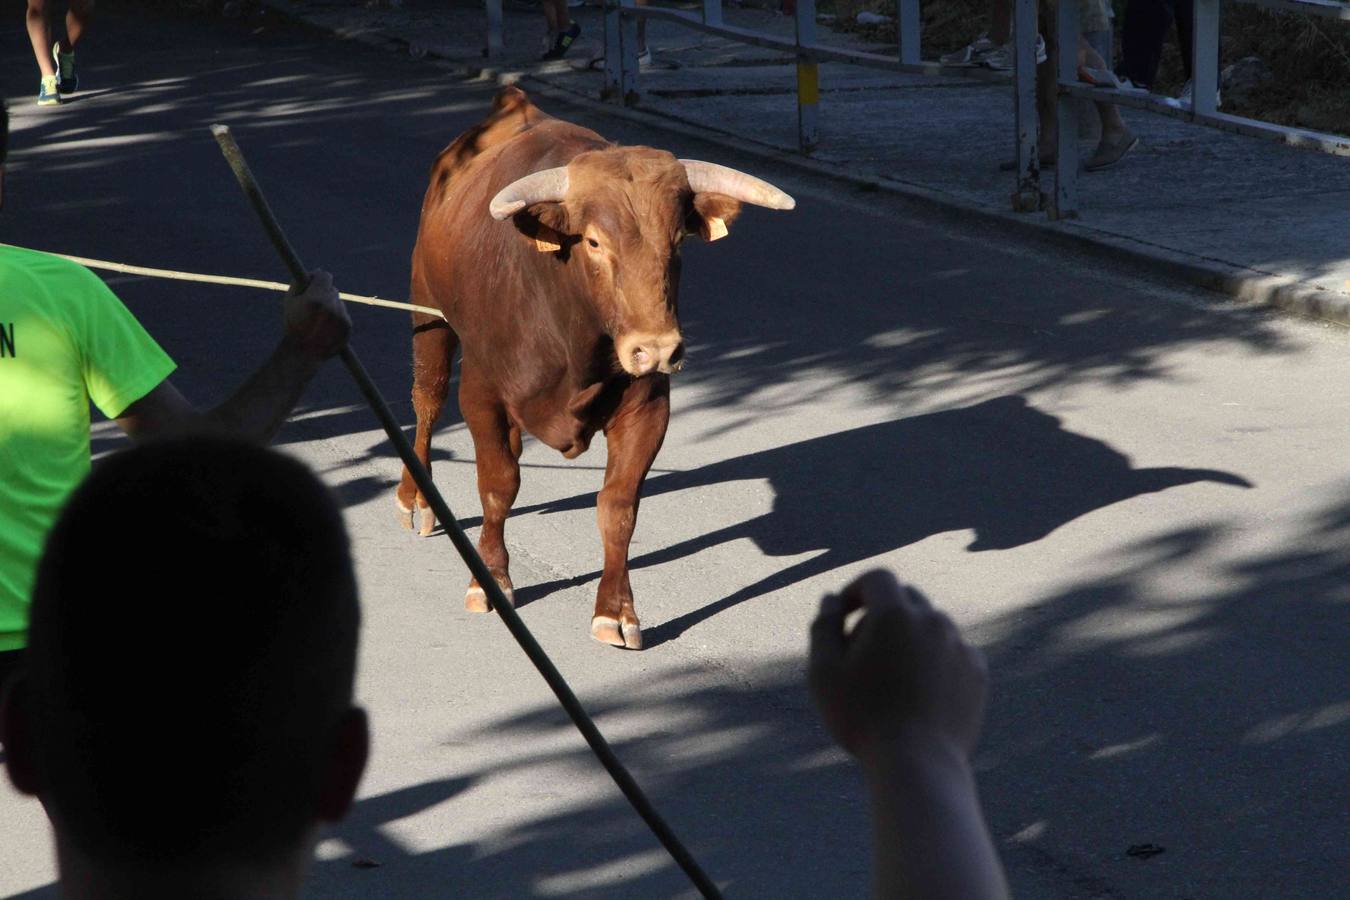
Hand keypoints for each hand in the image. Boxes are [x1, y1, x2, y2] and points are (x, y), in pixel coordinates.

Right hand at [284, 269, 349, 360]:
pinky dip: (337, 318)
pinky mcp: (348, 326)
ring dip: (331, 307)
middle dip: (324, 294)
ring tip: (318, 320)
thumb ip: (299, 283)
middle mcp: (331, 306)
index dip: (318, 278)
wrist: (304, 353)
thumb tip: (313, 272)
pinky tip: (326, 328)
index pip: (325, 276)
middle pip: (332, 290)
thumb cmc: (293, 326)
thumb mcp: (289, 301)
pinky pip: (343, 315)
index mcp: (316, 298)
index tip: (315, 282)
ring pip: (338, 303)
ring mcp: (341, 317)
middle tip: (315, 304)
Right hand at [809, 570, 987, 763]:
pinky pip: (953, 651)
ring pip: (932, 625)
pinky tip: (920, 690)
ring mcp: (960, 645)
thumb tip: (831, 600)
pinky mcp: (977, 671)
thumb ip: (824, 627)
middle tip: (864, 650)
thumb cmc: (861, 717)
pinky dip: (936, 659)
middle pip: (906, 599)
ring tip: (893, 675)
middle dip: (883, 613)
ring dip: (911, 637)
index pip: (877, 578)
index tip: (845, 615)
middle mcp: (933, 620)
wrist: (918, 763)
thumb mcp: (824, 672)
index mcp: (895, 613)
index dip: (857, 590)